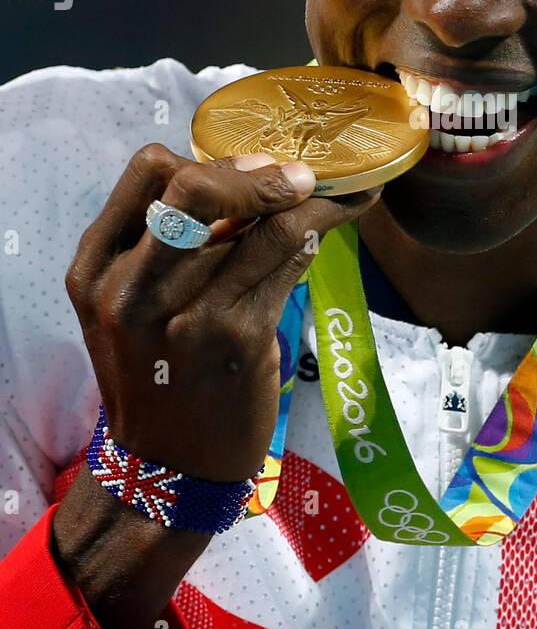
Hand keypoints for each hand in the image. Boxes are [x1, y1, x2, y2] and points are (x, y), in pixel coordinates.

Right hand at [65, 145, 379, 482]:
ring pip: (264, 223)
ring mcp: (185, 314)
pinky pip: (290, 260)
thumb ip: (167, 246)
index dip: (210, 158)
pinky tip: (340, 224)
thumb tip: (250, 177)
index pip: (149, 171)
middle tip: (301, 174)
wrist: (168, 470)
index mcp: (96, 268)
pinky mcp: (238, 338)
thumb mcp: (134, 307)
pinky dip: (323, 232)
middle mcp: (132, 288)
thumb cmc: (159, 374)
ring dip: (316, 199)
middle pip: (196, 186)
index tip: (254, 164)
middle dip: (258, 171)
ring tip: (347, 192)